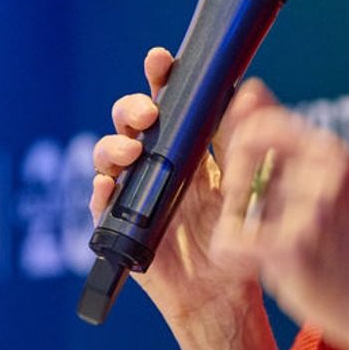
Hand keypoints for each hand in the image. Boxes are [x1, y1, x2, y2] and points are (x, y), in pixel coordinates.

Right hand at [89, 46, 274, 329]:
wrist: (224, 289)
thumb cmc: (233, 230)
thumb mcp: (242, 177)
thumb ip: (240, 136)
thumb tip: (249, 86)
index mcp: (184, 142)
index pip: (167, 99)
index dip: (159, 76)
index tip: (160, 60)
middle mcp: (153, 160)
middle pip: (129, 120)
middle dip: (132, 108)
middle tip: (149, 115)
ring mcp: (132, 191)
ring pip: (108, 155)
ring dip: (113, 145)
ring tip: (131, 151)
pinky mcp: (118, 225)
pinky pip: (99, 204)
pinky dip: (100, 191)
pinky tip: (109, 186)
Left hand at [208, 104, 348, 349]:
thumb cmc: (339, 235)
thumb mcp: (317, 174)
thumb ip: (280, 134)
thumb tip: (250, 87)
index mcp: (327, 148)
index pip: (260, 120)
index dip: (240, 143)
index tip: (249, 174)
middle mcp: (322, 168)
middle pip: (242, 150)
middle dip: (235, 182)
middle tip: (253, 210)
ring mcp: (309, 207)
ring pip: (231, 201)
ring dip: (237, 225)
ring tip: (265, 243)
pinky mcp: (292, 245)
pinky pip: (228, 239)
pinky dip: (229, 253)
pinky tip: (251, 262)